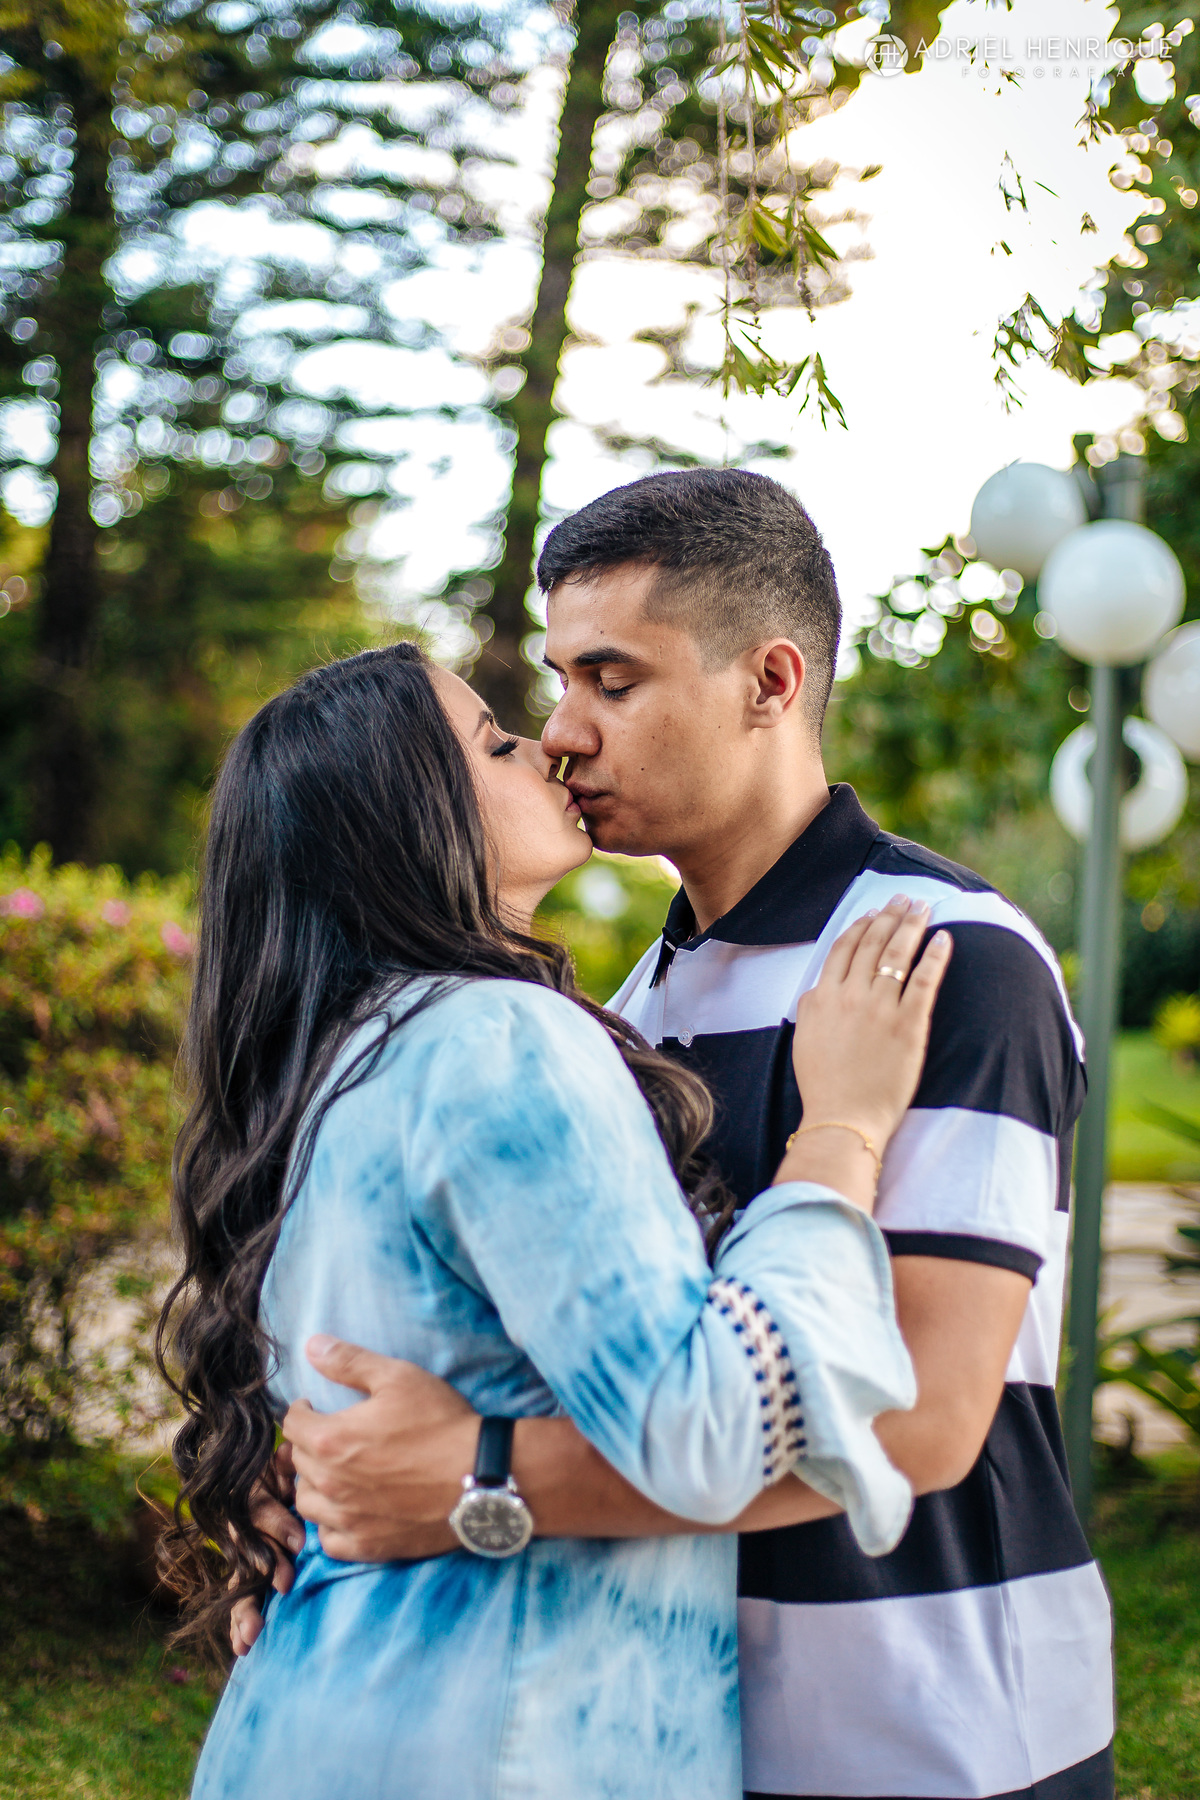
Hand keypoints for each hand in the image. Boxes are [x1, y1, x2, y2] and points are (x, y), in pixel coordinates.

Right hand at [229, 1443, 303, 1657]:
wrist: (261, 1473)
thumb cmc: (281, 1468)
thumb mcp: (281, 1463)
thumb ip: (285, 1466)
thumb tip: (292, 1459)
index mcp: (252, 1498)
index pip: (260, 1512)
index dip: (278, 1525)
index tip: (301, 1542)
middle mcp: (244, 1528)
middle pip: (250, 1550)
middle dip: (268, 1567)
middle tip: (286, 1585)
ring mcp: (244, 1553)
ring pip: (241, 1581)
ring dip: (247, 1609)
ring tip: (252, 1636)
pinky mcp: (247, 1571)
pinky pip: (241, 1597)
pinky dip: (240, 1623)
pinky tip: (242, 1648)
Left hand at [282, 1336, 479, 1562]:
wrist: (480, 1476)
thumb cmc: (440, 1422)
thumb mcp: (398, 1378)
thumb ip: (349, 1361)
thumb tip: (312, 1345)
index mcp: (331, 1439)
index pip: (292, 1425)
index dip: (302, 1411)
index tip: (315, 1407)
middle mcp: (330, 1483)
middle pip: (298, 1463)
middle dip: (309, 1445)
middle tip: (330, 1436)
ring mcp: (348, 1519)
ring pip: (306, 1503)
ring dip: (314, 1485)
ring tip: (334, 1473)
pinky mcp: (368, 1545)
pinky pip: (328, 1541)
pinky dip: (330, 1525)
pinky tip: (346, 1510)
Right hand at [791, 894, 951, 1152]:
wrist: (844, 1118)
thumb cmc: (824, 1086)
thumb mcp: (804, 1038)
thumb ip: (811, 1007)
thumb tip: (818, 987)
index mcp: (822, 997)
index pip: (843, 948)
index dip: (860, 925)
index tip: (874, 912)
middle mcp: (850, 995)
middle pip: (872, 943)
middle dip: (890, 916)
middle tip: (904, 899)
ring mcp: (880, 1009)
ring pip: (897, 954)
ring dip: (912, 925)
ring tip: (923, 908)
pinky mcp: (908, 1025)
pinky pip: (924, 980)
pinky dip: (934, 956)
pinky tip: (944, 939)